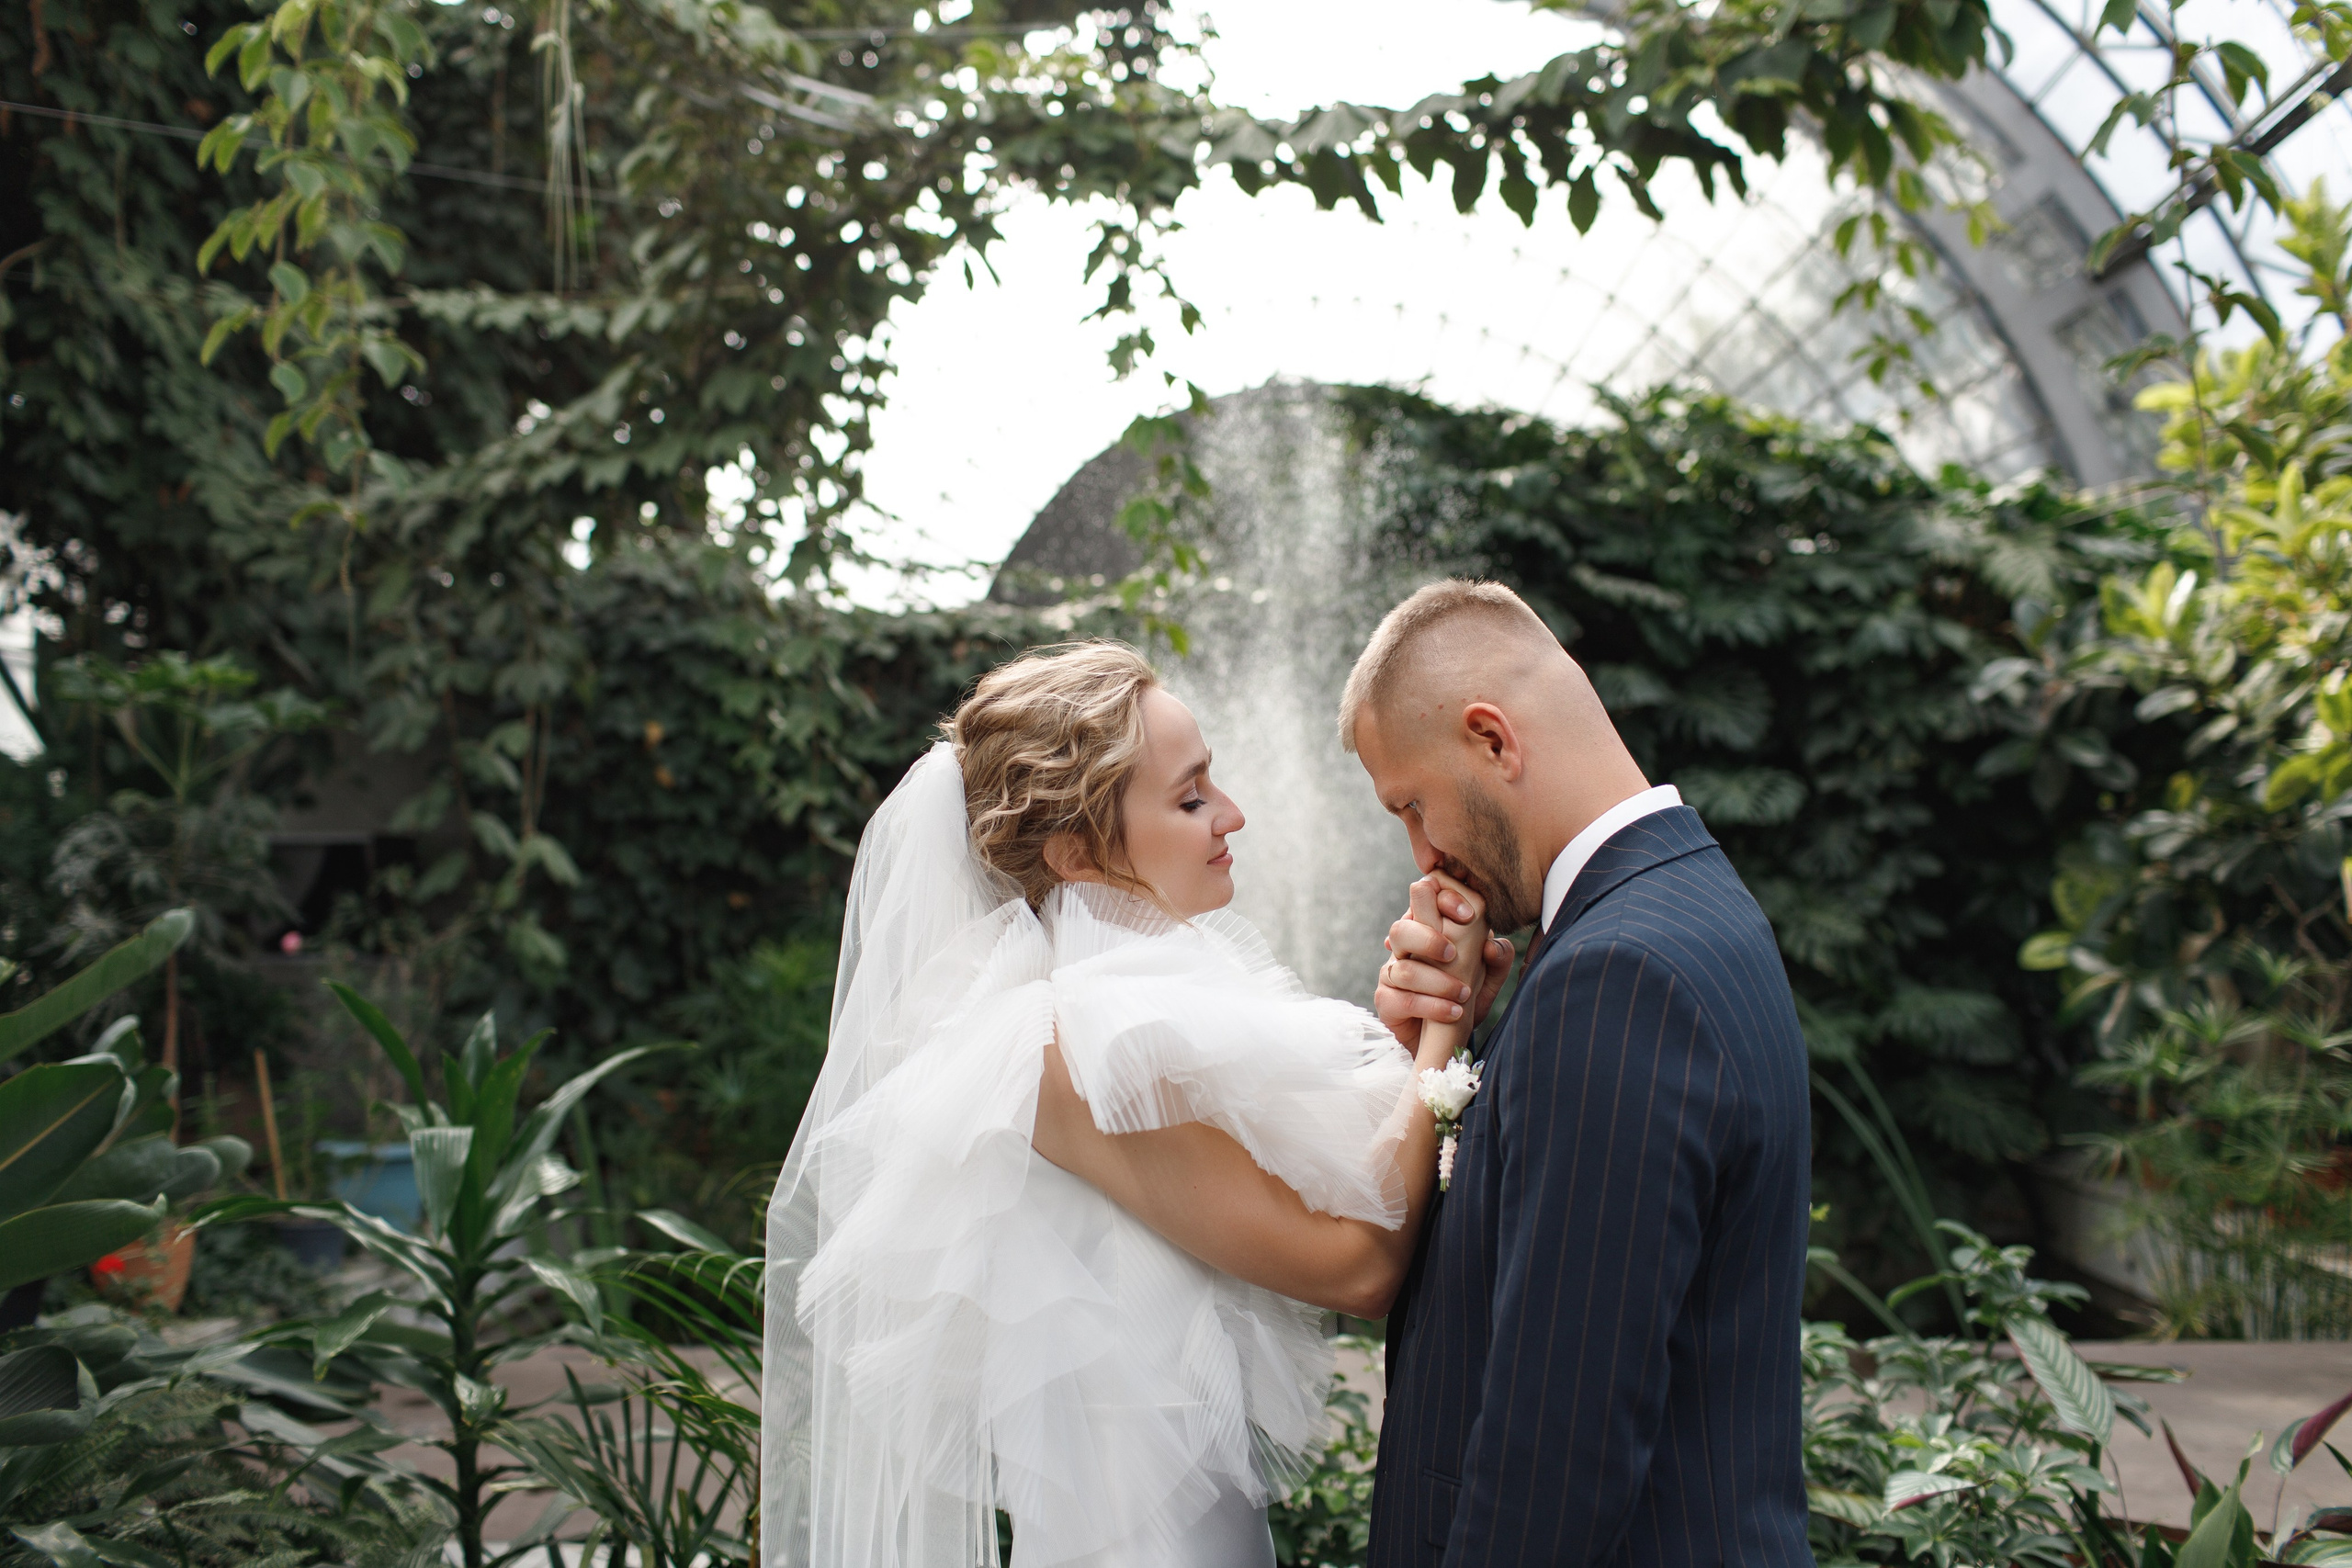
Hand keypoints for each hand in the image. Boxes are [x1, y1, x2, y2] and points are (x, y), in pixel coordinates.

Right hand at [1374, 875, 1513, 1050]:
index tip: (1468, 915)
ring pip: (1403, 969)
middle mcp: (1405, 947)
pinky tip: (1453, 1012)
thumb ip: (1497, 958)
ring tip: (1464, 994)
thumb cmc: (1465, 994)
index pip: (1424, 898)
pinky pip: (1403, 1000)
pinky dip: (1432, 1006)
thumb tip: (1491, 945)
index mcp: (1428, 928)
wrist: (1446, 1037)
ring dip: (1437, 981)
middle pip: (1400, 929)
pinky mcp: (1387, 1000)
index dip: (1443, 900)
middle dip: (1428, 939)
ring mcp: (1392, 973)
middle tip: (1453, 953)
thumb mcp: (1489, 976)